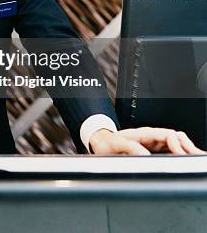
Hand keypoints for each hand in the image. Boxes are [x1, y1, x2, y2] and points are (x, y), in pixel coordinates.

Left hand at [89, 127, 206, 154]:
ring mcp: (154, 145)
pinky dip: (180, 157)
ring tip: (194, 160)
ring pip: (176, 146)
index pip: (167, 134)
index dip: (177, 144)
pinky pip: (171, 153)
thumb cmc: (108, 143)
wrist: (101, 144)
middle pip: (177, 139)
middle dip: (188, 147)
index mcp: (144, 133)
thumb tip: (145, 155)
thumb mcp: (116, 144)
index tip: (180, 154)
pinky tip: (184, 163)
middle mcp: (152, 138)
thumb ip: (130, 147)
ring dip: (186, 152)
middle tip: (195, 158)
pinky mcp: (154, 152)